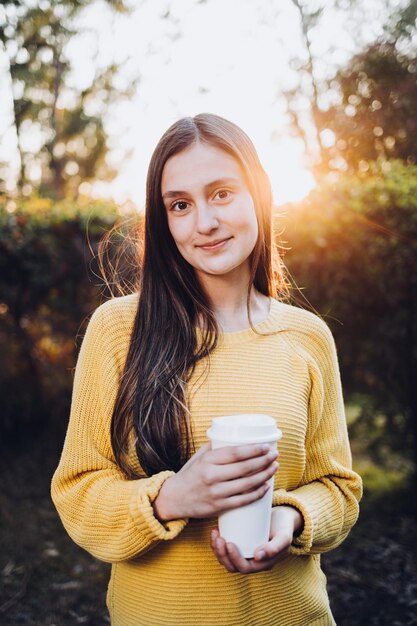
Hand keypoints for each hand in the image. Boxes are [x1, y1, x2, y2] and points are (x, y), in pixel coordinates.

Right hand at [152, 442, 277, 520]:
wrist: (173, 499)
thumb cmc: (189, 474)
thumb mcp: (198, 457)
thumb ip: (215, 447)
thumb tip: (235, 437)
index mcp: (208, 461)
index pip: (235, 453)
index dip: (254, 450)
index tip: (266, 446)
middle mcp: (212, 476)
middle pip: (245, 468)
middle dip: (264, 461)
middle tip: (275, 456)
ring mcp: (216, 493)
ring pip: (247, 484)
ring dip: (265, 475)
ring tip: (274, 468)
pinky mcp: (219, 507)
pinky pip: (243, 500)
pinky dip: (257, 493)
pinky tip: (266, 486)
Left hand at [210, 505, 302, 573]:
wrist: (282, 516)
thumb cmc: (284, 526)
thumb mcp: (284, 536)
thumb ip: (275, 547)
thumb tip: (257, 557)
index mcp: (263, 564)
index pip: (244, 568)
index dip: (234, 559)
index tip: (229, 543)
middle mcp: (252, 562)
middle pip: (232, 566)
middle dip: (222, 554)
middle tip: (219, 538)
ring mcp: (245, 553)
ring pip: (226, 559)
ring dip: (217, 549)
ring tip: (215, 534)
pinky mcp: (240, 544)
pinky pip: (225, 548)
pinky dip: (217, 542)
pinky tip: (215, 530)